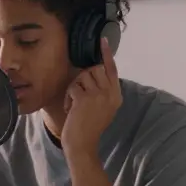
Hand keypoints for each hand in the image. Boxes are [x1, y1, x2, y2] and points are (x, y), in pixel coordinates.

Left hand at [61, 37, 122, 158]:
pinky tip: (70, 108)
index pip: (112, 70)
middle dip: (83, 77)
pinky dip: (68, 96)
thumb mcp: (103, 108)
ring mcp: (99, 96)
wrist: (82, 144)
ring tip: (74, 102)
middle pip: (95, 69)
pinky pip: (73, 86)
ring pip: (83, 75)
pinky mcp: (85, 99)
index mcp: (116, 96)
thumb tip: (93, 72)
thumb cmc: (89, 127)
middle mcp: (110, 94)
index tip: (103, 40)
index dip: (107, 54)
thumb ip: (102, 91)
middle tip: (78, 92)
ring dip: (74, 87)